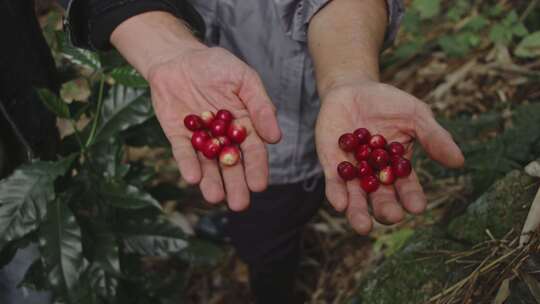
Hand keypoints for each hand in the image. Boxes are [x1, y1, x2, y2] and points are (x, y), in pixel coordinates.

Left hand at [148, 47, 280, 210]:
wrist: (179, 57)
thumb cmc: (216, 66)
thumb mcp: (244, 80)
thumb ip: (260, 106)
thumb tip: (276, 138)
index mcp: (244, 126)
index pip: (253, 151)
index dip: (257, 168)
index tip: (259, 185)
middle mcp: (223, 137)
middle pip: (231, 165)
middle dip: (235, 184)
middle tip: (239, 204)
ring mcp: (200, 139)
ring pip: (208, 165)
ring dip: (212, 182)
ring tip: (216, 198)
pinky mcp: (178, 137)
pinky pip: (183, 153)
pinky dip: (188, 164)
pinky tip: (193, 178)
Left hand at [315, 80, 463, 233]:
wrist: (352, 89)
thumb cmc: (388, 104)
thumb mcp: (415, 115)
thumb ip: (433, 137)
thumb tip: (459, 161)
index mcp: (399, 168)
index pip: (407, 188)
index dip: (412, 198)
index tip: (417, 207)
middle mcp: (376, 175)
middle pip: (382, 199)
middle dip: (386, 210)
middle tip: (392, 217)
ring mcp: (353, 172)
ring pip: (356, 198)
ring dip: (359, 213)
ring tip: (364, 227)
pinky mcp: (331, 164)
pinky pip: (333, 182)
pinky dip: (336, 193)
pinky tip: (340, 204)